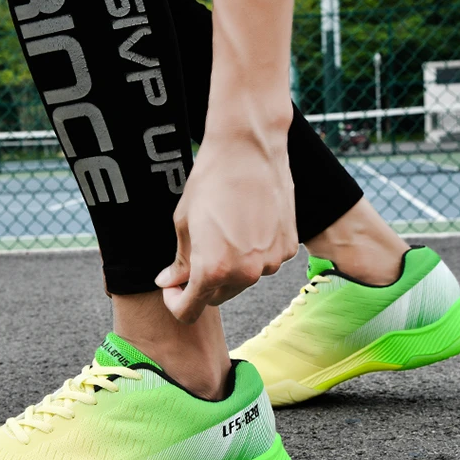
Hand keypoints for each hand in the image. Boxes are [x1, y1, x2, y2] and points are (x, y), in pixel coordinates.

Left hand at [155, 128, 298, 323]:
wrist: (249, 149)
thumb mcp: (184, 224)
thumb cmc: (210, 181)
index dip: (176, 304)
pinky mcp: (288, 248)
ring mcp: (271, 262)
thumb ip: (180, 262)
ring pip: (243, 281)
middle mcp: (246, 274)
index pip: (190, 311)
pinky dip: (253, 254)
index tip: (172, 289)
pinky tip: (247, 226)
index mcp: (214, 271)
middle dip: (202, 285)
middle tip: (194, 258)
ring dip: (230, 269)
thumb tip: (170, 283)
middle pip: (218, 298)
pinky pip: (265, 262)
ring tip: (223, 233)